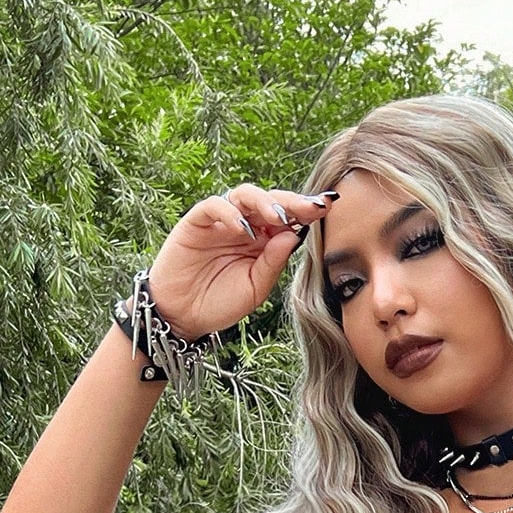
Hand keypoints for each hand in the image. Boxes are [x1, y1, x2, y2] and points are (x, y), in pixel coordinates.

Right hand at [145, 183, 334, 340]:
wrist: (183, 317)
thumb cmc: (220, 303)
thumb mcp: (256, 288)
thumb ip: (273, 263)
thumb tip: (294, 235)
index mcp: (263, 240)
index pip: (288, 218)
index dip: (307, 211)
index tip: (329, 206)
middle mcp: (245, 225)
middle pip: (271, 201)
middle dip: (293, 202)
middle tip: (312, 207)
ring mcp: (221, 221)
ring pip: (244, 195)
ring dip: (264, 202)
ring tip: (277, 217)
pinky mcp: (197, 222)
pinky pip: (214, 206)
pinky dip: (230, 213)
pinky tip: (243, 229)